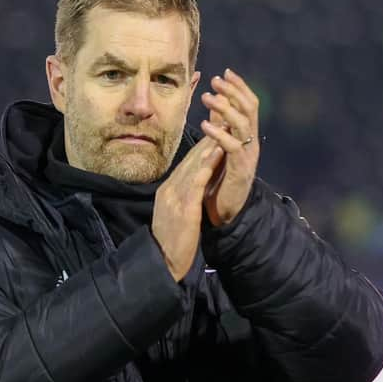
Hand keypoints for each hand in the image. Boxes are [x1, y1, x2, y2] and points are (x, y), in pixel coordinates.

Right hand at [152, 137, 224, 280]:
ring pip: (193, 166)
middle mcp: (170, 190)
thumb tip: (190, 187)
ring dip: (208, 145)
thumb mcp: (174, 215)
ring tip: (221, 128)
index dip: (201, 146)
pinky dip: (206, 166)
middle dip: (207, 139)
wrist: (161, 262)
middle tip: (221, 119)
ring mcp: (175, 198)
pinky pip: (196, 183)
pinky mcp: (183, 209)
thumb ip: (180, 199)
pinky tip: (216, 153)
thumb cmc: (171, 242)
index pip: (186, 165)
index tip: (214, 131)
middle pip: (190, 160)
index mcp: (167, 191)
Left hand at [200, 68, 260, 225]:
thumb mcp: (220, 147)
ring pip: (242, 124)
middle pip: (249, 109)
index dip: (239, 87)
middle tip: (216, 79)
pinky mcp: (240, 170)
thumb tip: (216, 100)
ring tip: (207, 97)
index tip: (225, 72)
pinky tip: (205, 125)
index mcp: (247, 136)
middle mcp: (251, 143)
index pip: (249, 104)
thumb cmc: (220, 179)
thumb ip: (219, 125)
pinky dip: (219, 134)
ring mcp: (248, 156)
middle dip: (234, 91)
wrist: (226, 211)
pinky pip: (232, 147)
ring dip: (225, 108)